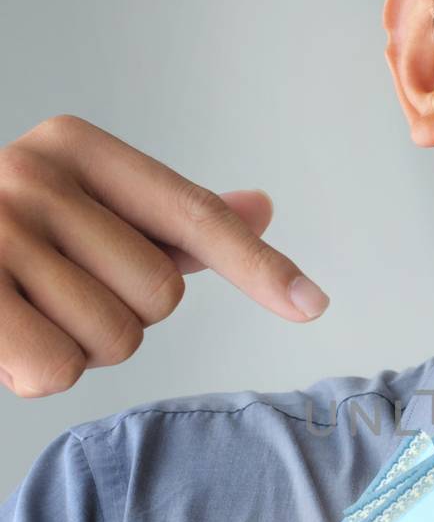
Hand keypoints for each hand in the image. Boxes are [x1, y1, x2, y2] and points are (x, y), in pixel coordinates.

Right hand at [0, 114, 329, 397]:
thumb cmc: (0, 244)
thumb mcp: (80, 216)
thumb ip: (166, 221)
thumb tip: (262, 208)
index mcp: (75, 146)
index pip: (192, 217)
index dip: (258, 267)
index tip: (314, 305)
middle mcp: (33, 173)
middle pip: (158, 297)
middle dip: (117, 318)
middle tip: (51, 293)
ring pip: (112, 340)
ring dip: (74, 349)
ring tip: (21, 310)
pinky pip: (55, 369)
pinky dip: (35, 375)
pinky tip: (3, 340)